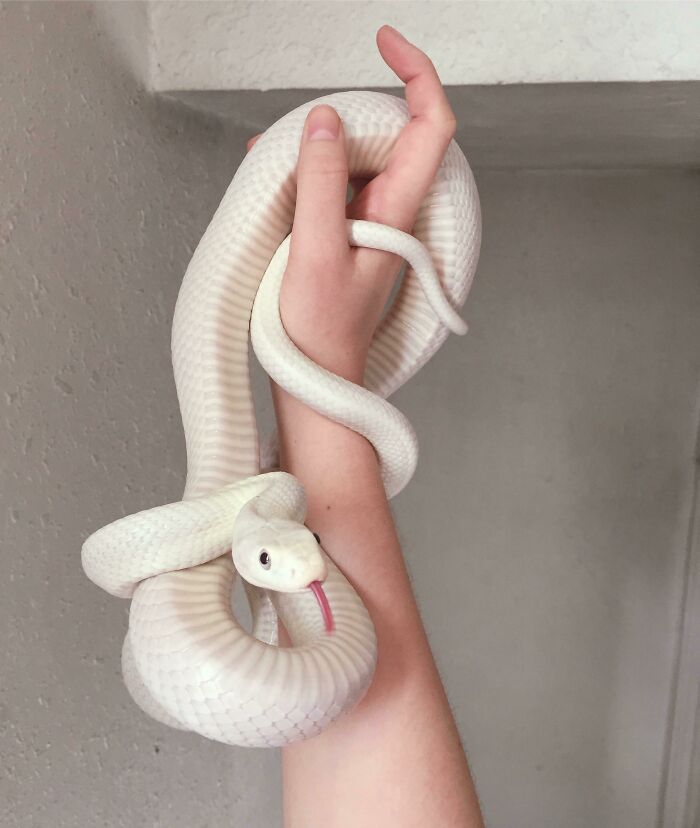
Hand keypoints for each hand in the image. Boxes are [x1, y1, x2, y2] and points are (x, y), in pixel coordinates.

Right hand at [245, 25, 456, 384]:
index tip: (384, 41)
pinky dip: (307, 176)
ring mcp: (370, 224)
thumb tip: (328, 122)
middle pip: (389, 134)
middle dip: (346, 116)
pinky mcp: (349, 236)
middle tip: (297, 132)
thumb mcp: (313, 250)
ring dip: (318, 149)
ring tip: (272, 163)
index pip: (430, 125)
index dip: (417, 74)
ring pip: (357, 160)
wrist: (317, 377)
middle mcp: (392, 212)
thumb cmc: (319, 328)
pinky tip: (274, 182)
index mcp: (397, 211)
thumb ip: (322, 183)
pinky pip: (335, 188)